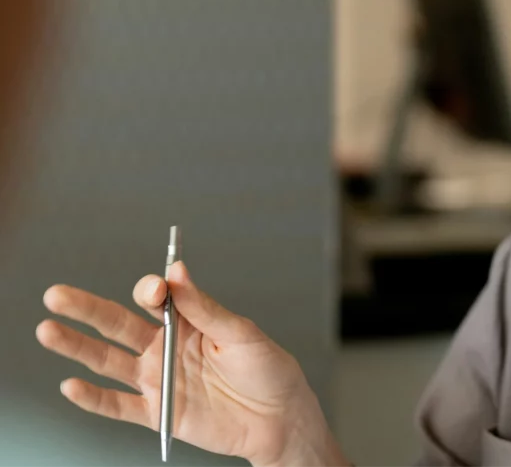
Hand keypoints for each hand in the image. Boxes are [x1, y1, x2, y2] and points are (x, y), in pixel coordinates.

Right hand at [35, 261, 345, 466]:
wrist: (280, 419)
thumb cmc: (270, 371)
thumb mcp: (242, 334)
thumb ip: (206, 308)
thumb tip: (178, 272)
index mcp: (190, 321)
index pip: (156, 299)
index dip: (151, 290)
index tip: (156, 288)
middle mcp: (167, 347)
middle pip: (118, 324)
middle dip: (87, 309)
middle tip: (58, 295)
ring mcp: (159, 379)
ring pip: (108, 361)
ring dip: (78, 347)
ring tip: (49, 331)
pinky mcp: (158, 413)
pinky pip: (119, 406)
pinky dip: (93, 398)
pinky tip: (71, 385)